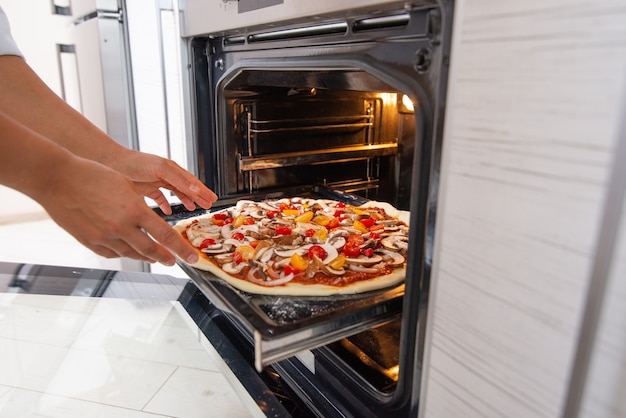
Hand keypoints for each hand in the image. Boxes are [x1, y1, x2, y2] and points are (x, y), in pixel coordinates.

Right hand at [38, 155, 203, 264]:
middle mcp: (121, 227)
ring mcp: (104, 237)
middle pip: (151, 250)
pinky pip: (113, 253)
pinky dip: (125, 253)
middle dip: (167, 258)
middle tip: (176, 261)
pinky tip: (131, 251)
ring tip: (156, 258)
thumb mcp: (127, 187)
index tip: (191, 258)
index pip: (165, 236)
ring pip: (132, 254)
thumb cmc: (94, 176)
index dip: (181, 249)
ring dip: (147, 257)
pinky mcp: (90, 242)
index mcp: (135, 210)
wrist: (59, 180)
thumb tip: (154, 223)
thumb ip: (142, 208)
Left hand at [107, 149, 217, 213]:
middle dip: (197, 197)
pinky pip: (159, 197)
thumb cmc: (134, 163)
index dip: (203, 191)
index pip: (192, 182)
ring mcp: (155, 181)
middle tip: (208, 205)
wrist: (109, 163)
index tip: (213, 199)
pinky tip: (168, 211)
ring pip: (175, 193)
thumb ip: (179, 180)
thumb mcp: (161, 170)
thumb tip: (196, 190)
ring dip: (185, 201)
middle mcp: (165, 175)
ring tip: (193, 208)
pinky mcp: (145, 188)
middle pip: (186, 188)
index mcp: (171, 169)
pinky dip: (165, 205)